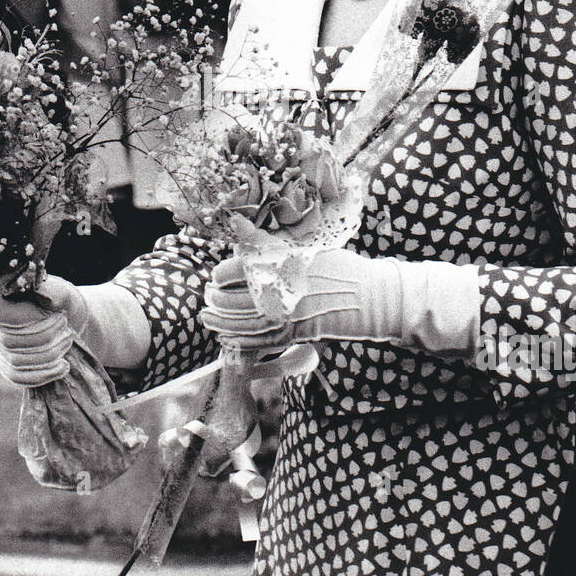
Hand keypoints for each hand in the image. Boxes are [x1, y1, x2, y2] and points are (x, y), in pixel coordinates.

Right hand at [0, 273, 88, 385]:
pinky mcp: (10, 368)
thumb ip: (52, 291)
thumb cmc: (61, 302)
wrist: (67, 321)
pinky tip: (63, 366)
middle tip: (66, 327)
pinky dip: (44, 374)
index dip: (30, 318)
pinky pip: (20, 378)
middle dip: (45, 336)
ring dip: (49, 354)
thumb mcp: (61, 291)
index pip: (1, 316)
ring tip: (67, 342)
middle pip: (10, 342)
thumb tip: (43, 296)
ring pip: (16, 363)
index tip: (55, 313)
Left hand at [200, 251, 401, 349]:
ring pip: (241, 322)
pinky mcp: (294, 333)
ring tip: (206, 316)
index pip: (235, 269)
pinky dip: (239, 340)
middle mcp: (279, 290)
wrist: (369, 296)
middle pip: (233, 297)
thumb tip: (241, 234)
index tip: (216, 276)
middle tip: (207, 295)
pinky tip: (226, 337)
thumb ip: (270, 244)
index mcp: (280, 265)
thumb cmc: (339, 267)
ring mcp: (286, 315)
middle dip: (215, 298)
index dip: (220, 274)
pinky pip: (259, 341)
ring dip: (220, 321)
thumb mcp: (306, 248)